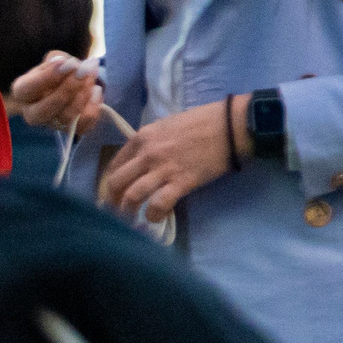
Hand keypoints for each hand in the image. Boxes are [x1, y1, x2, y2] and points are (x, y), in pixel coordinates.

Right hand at [11, 50, 101, 135]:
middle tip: (83, 71)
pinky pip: (82, 126)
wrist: (73, 82)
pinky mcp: (69, 130)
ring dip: (83, 95)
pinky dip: (93, 107)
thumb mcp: (54, 60)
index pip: (27, 89)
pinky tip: (96, 91)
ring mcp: (51, 124)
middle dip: (66, 91)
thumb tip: (66, 64)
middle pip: (42, 112)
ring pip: (65, 118)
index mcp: (23, 93)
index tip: (66, 63)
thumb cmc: (59, 70)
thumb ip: (58, 59)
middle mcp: (32, 112)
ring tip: (91, 76)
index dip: (47, 77)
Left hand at [100, 97, 240, 223]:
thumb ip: (151, 142)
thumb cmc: (205, 121)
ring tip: (130, 221)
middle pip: (116, 182)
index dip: (110, 183)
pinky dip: (153, 215)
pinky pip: (158, 204)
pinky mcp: (181, 182)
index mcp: (142, 137)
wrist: (232, 125)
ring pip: (131, 196)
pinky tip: (156, 217)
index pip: (115, 164)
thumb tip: (141, 159)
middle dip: (111, 200)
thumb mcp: (168, 125)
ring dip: (127, 212)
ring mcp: (163, 168)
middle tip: (115, 211)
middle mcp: (147, 153)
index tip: (113, 193)